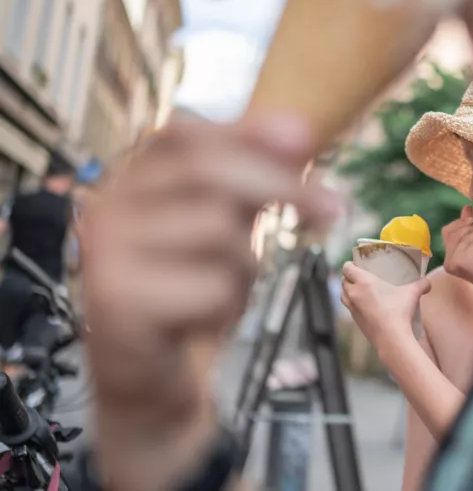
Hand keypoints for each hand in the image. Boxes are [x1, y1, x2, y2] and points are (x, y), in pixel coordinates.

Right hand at [81, 115, 337, 489]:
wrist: (150, 380)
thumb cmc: (192, 290)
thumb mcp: (228, 224)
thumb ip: (255, 174)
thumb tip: (302, 125)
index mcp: (131, 180)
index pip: (185, 135)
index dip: (247, 131)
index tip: (306, 137)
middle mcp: (108, 207)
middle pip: (207, 172)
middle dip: (282, 186)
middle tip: (334, 209)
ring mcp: (105, 254)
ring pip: (219, 233)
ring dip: (244, 267)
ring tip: (220, 290)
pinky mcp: (116, 302)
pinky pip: (211, 289)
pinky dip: (226, 307)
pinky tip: (199, 322)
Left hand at [341, 262, 430, 352]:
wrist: (392, 338)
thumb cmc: (399, 312)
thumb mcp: (412, 293)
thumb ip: (421, 284)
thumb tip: (428, 282)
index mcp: (363, 282)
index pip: (347, 268)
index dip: (350, 264)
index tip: (358, 264)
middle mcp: (354, 294)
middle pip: (343, 281)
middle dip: (349, 277)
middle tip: (361, 276)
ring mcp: (353, 309)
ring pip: (343, 295)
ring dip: (348, 291)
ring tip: (359, 290)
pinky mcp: (356, 321)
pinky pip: (350, 308)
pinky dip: (354, 304)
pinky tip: (366, 306)